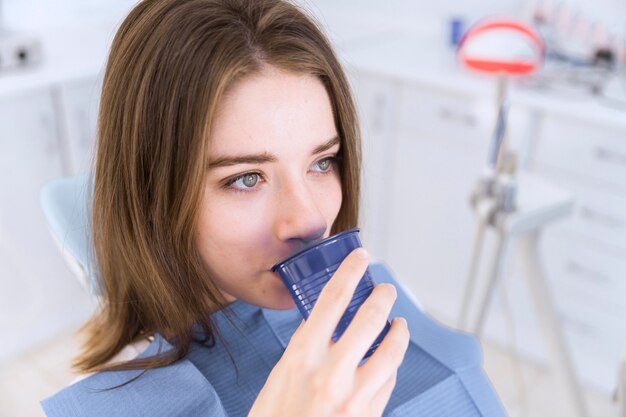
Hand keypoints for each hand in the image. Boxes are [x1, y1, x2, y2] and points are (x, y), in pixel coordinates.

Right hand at [248, 248, 409, 416]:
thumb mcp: (280, 376)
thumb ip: (307, 350)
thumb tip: (328, 327)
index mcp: (302, 355)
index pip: (332, 299)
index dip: (350, 272)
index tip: (361, 258)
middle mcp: (331, 372)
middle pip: (369, 319)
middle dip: (383, 298)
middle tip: (387, 290)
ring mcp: (354, 396)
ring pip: (391, 350)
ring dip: (399, 331)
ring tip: (399, 324)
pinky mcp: (369, 416)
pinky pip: (389, 382)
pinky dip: (392, 365)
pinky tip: (390, 360)